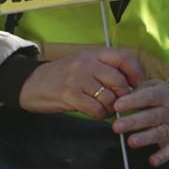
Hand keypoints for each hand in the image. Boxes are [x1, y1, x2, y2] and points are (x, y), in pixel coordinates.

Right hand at [18, 48, 143, 118]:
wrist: (32, 83)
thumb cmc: (62, 75)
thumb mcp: (83, 63)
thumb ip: (104, 67)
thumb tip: (131, 81)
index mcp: (92, 53)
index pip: (123, 57)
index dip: (135, 72)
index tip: (137, 83)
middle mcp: (86, 63)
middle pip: (119, 81)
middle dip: (123, 96)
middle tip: (118, 102)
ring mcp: (78, 79)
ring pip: (109, 98)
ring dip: (110, 108)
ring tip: (103, 107)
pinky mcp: (71, 95)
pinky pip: (97, 109)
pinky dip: (99, 115)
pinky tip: (93, 112)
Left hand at [113, 81, 168, 166]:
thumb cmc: (164, 94)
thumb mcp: (154, 85)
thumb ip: (138, 89)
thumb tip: (118, 93)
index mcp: (163, 94)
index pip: (148, 97)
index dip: (133, 101)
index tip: (117, 106)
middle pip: (151, 117)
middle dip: (133, 122)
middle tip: (117, 126)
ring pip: (159, 133)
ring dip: (145, 138)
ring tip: (131, 142)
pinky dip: (163, 156)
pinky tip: (152, 160)